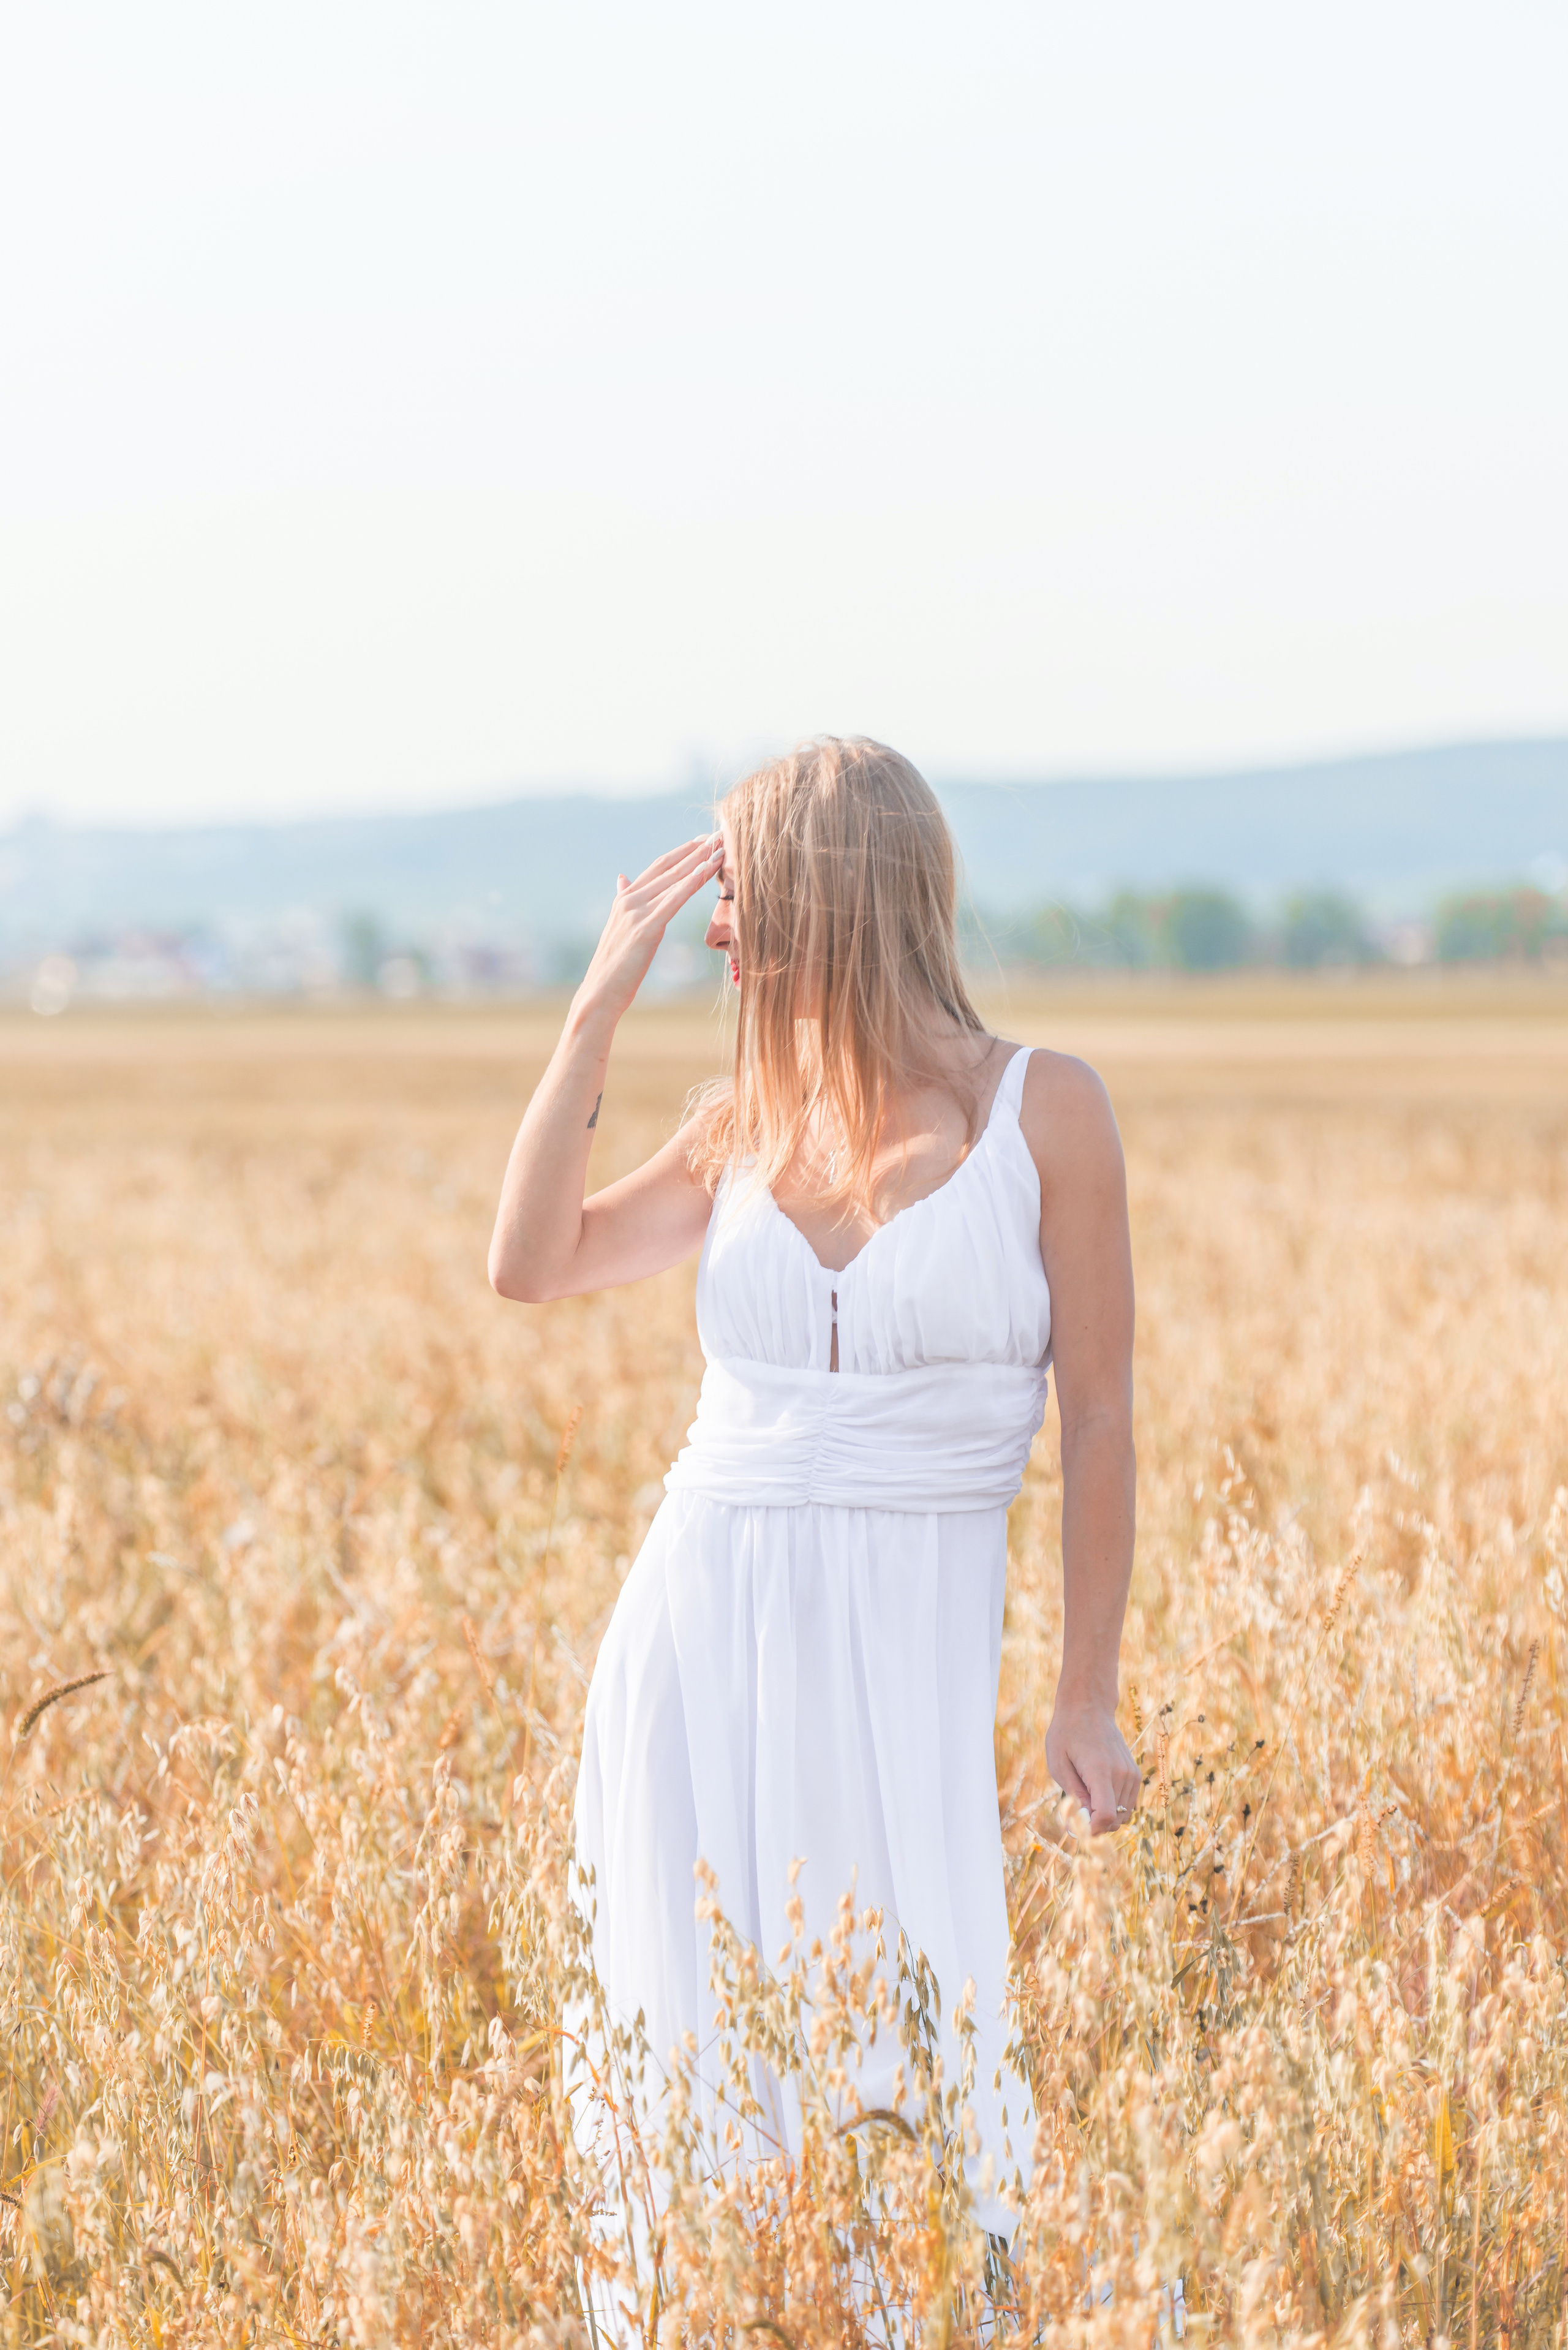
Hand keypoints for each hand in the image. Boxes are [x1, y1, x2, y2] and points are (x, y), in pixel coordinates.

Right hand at [574, 835, 723, 1023]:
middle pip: (668, 867)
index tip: (702, 841)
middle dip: (695, 850)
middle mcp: (629, 899)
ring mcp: (636, 912)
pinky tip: (709, 870)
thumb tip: (623, 878)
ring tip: (721, 848)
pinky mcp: (646, 928)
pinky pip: (675, 899)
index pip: (658, 867)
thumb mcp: (619, 927)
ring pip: (674, 879)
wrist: (600, 992)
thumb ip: (624, 900)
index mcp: (625, 898)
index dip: (682, 852)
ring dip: (700, 861)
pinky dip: (693, 882)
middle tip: (718, 835)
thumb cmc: (614, 967)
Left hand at [1045, 1695, 1139, 1835]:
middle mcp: (1122, 1773)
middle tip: (1075, 1810)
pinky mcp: (1135, 1774)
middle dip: (1095, 1825)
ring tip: (1085, 1797)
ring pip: (1122, 1816)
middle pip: (1114, 1820)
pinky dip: (1113, 1808)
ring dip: (1104, 1816)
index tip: (1075, 1825)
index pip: (1105, 1815)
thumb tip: (1077, 1827)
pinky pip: (1128, 1805)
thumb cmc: (1066, 1734)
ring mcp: (1132, 1774)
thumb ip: (1073, 1797)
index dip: (1090, 1830)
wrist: (1088, 1707)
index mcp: (1100, 1770)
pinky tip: (1096, 1793)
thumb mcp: (1059, 1765)